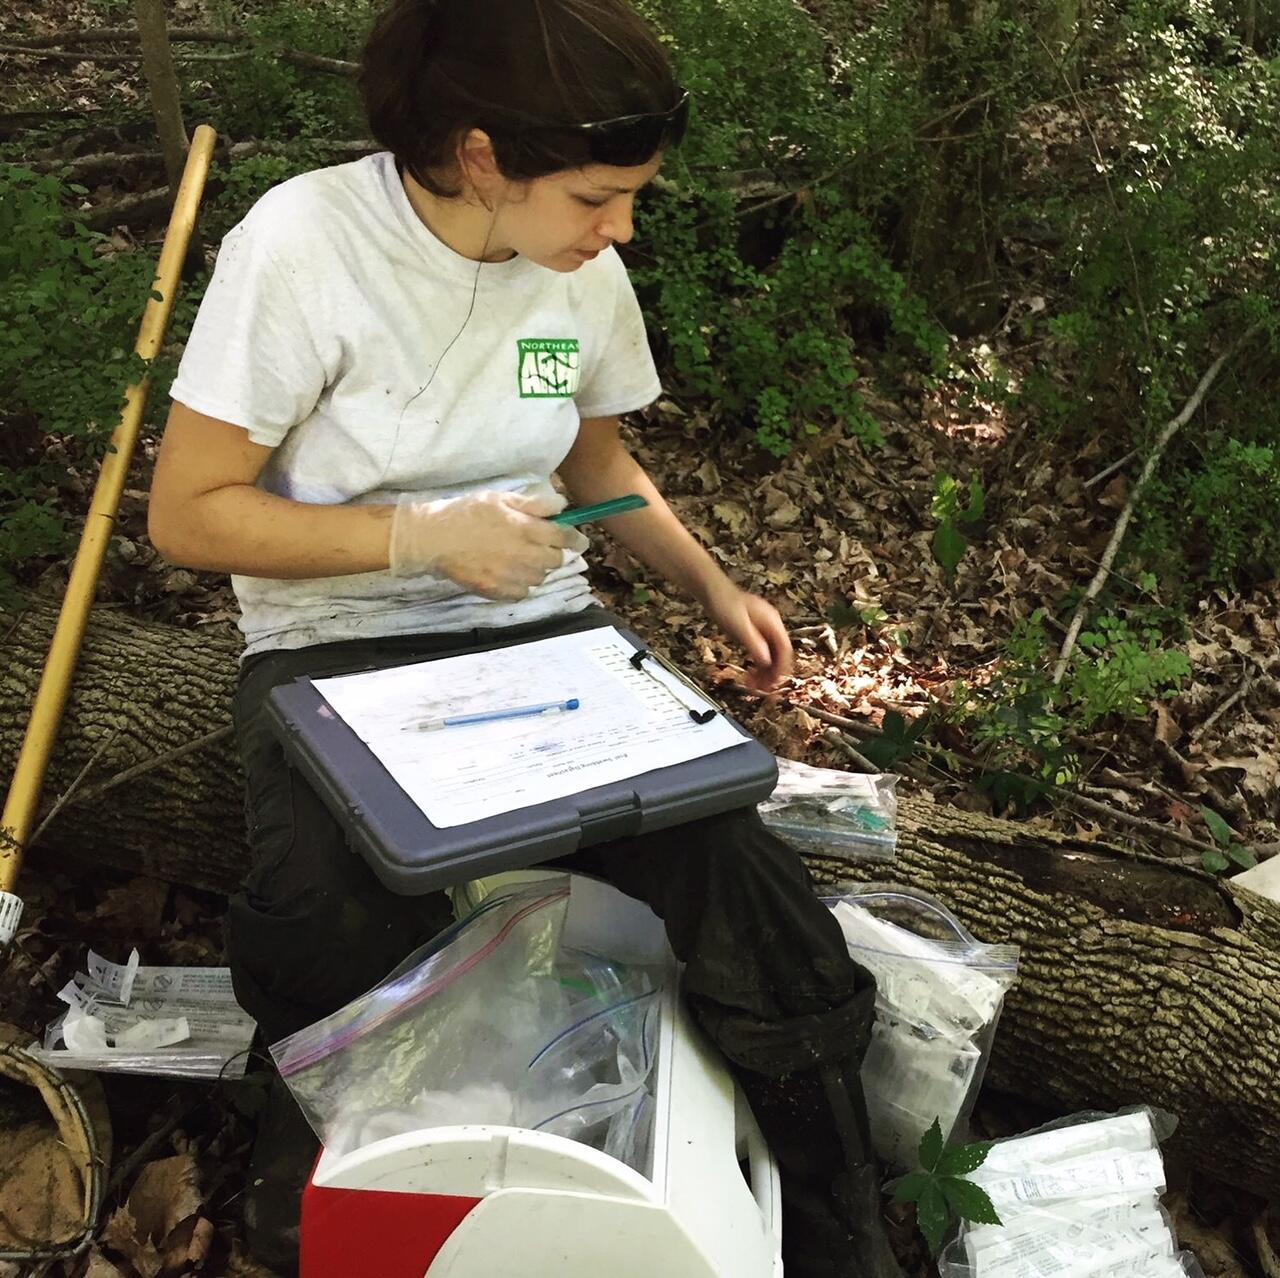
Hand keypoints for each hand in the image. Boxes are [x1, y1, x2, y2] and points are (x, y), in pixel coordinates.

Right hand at [389, 489, 585, 599]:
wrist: (434, 539)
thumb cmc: (468, 513)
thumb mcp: (501, 498)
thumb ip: (534, 503)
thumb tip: (561, 506)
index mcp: (529, 529)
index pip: (566, 537)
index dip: (576, 539)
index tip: (578, 540)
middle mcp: (527, 556)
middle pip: (557, 560)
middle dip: (553, 552)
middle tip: (538, 545)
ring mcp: (514, 577)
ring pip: (541, 577)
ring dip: (536, 568)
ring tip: (518, 557)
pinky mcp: (501, 591)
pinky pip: (524, 591)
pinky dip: (521, 583)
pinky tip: (507, 572)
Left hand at [703, 582, 793, 691]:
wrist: (712, 590)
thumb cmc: (724, 603)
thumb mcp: (738, 625)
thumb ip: (753, 642)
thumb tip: (766, 660)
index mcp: (772, 622)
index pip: (785, 649)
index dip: (782, 668)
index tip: (775, 682)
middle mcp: (771, 625)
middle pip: (780, 654)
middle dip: (774, 673)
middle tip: (764, 689)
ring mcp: (764, 628)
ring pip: (771, 654)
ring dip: (766, 671)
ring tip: (756, 686)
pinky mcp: (755, 632)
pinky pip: (762, 652)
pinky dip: (758, 664)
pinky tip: (751, 673)